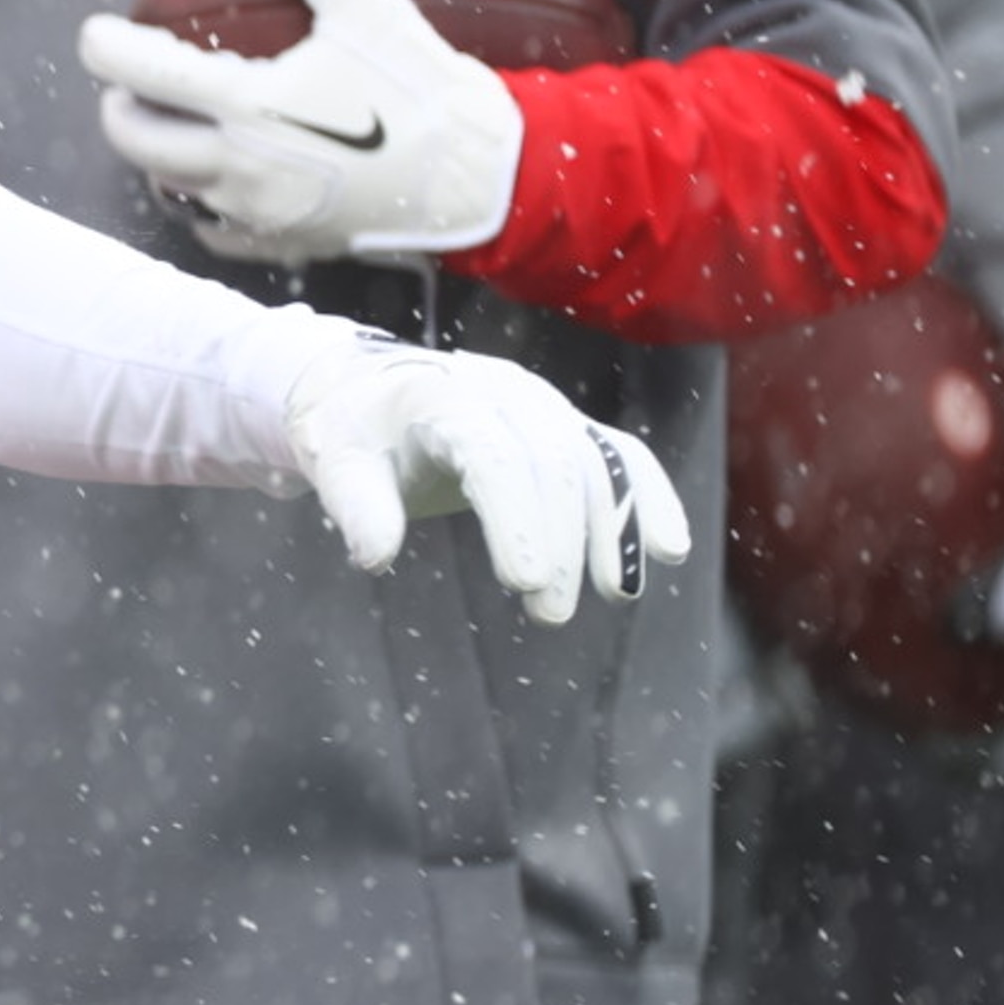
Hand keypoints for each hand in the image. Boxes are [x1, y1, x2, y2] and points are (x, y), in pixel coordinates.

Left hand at [82, 0, 526, 264]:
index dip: (104, 48)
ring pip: (169, 183)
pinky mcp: (276, 243)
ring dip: (159, 151)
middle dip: (119, 106)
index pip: (141, 73)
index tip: (96, 36)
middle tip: (131, 84)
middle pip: (133, 139)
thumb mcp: (367, 1)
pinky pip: (212, 227)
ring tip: (181, 121)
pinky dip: (202, 200)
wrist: (472, 174)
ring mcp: (252, 212)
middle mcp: (235, 166)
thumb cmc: (418, 83)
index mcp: (246, 104)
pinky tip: (220, 177)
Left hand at [281, 335, 688, 624]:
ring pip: (593, 463)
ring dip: (611, 530)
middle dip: (559, 542)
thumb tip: (374, 557)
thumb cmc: (354, 434)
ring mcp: (544, 406)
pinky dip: (646, 498)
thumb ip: (356, 507)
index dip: (514, 518)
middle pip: (550, 465)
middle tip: (548, 613)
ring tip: (617, 594)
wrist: (374, 391)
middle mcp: (505, 394)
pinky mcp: (566, 425)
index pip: (491, 458)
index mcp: (445, 400)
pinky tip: (667, 550)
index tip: (525, 580)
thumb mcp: (335, 464)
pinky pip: (618, 456)